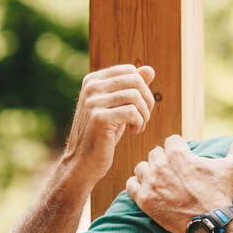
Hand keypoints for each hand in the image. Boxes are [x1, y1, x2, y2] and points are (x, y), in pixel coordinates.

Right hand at [61, 64, 155, 186]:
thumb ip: (132, 88)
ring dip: (145, 114)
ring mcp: (93, 102)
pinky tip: (135, 132)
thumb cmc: (103, 134)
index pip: (130, 70)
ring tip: (139, 127)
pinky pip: (132, 112)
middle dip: (147, 100)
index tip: (140, 107)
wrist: (83, 162)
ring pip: (135, 96)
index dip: (143, 88)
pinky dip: (139, 123)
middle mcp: (91, 87)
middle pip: (135, 81)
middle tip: (143, 118)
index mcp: (93, 80)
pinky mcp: (99, 118)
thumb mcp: (118, 107)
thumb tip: (149, 69)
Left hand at [126, 135, 232, 232]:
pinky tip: (145, 189)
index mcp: (178, 154)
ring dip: (148, 172)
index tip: (182, 156)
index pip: (171, 141)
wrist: (210, 222)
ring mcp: (151, 183)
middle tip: (172, 172)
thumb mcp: (231, 169)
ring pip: (141, 168)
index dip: (178, 148)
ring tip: (158, 181)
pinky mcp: (144, 200)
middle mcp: (161, 165)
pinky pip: (131, 185)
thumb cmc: (219, 194)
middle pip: (155, 153)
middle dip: (163, 160)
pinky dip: (136, 186)